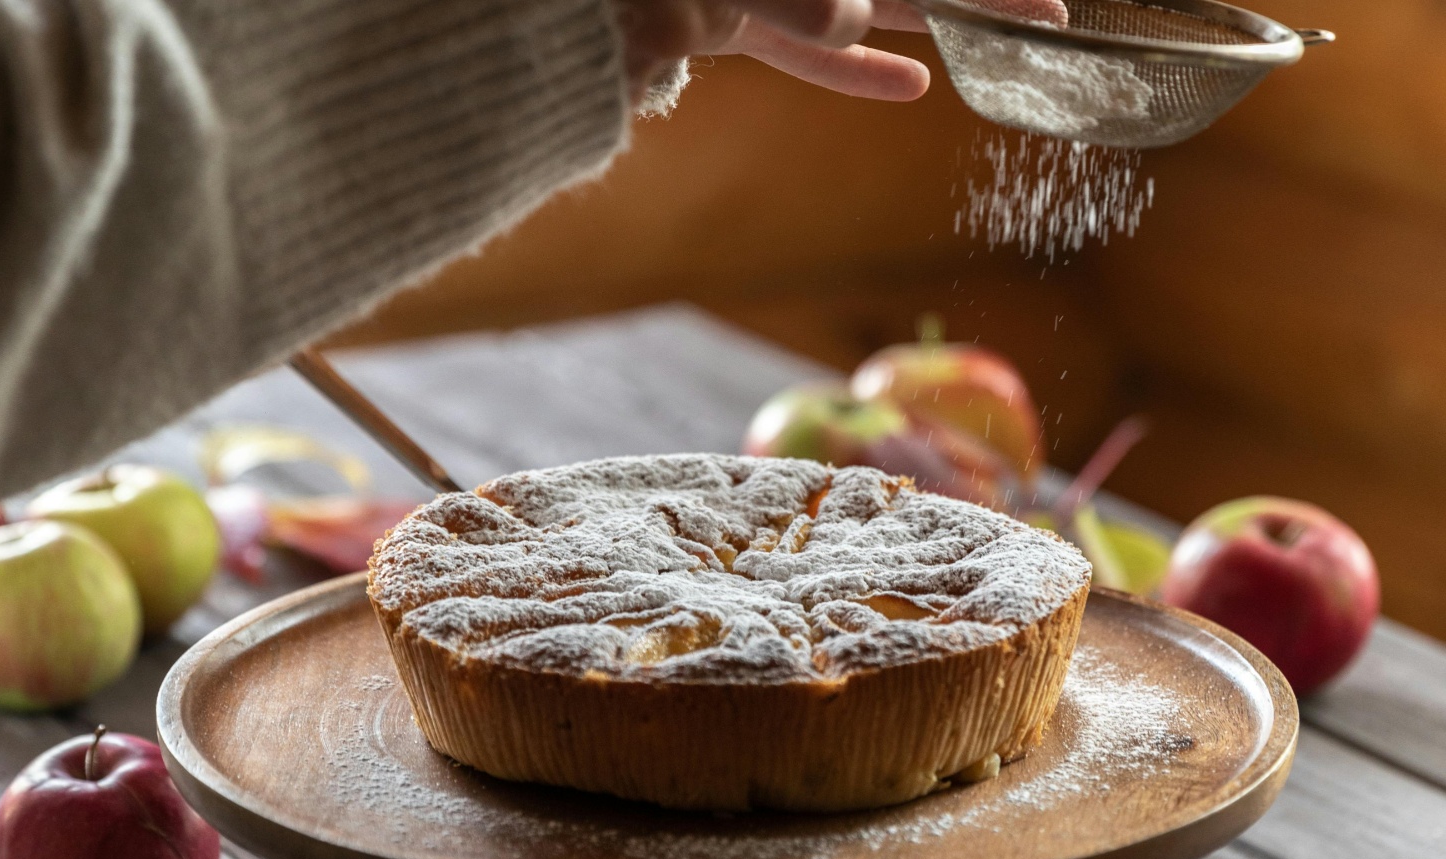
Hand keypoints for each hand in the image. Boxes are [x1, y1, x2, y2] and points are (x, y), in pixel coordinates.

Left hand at [613, 0, 1068, 104]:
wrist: (572, 5)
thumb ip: (798, 5)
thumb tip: (855, 22)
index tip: (1040, 1)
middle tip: (1051, 12)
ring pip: (864, 2)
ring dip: (930, 23)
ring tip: (1003, 38)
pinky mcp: (730, 18)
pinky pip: (803, 46)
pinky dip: (850, 67)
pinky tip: (914, 84)